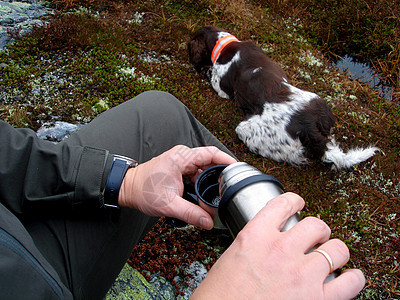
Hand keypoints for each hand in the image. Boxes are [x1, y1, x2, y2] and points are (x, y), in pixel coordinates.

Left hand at [118, 145, 236, 228]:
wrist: (128, 188)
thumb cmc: (143, 190)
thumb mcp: (168, 204)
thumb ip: (190, 213)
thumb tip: (208, 222)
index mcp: (182, 158)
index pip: (212, 153)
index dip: (227, 160)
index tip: (238, 169)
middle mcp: (183, 157)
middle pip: (210, 163)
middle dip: (219, 177)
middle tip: (226, 191)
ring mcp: (181, 162)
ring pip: (204, 170)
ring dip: (210, 182)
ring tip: (214, 197)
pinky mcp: (180, 169)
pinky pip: (197, 174)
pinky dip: (202, 184)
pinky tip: (203, 196)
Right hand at [192, 192, 364, 298]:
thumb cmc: (221, 295)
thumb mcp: (232, 258)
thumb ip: (254, 246)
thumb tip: (268, 246)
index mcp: (256, 236)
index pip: (282, 205)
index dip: (294, 200)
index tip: (298, 203)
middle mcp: (281, 249)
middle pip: (315, 225)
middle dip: (319, 230)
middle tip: (316, 237)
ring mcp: (301, 273)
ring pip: (336, 249)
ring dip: (336, 251)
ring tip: (332, 255)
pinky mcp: (317, 298)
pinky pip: (350, 282)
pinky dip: (354, 279)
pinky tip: (351, 277)